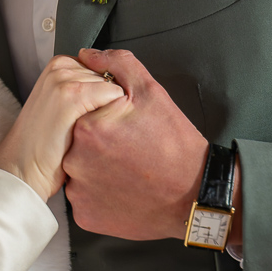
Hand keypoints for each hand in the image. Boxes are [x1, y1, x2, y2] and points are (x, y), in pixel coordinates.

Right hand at [0, 55, 123, 199]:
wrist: (23, 167)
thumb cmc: (45, 144)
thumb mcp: (63, 106)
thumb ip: (86, 89)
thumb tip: (121, 87)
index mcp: (59, 65)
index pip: (105, 68)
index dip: (105, 96)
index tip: (89, 116)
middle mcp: (61, 67)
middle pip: (111, 77)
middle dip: (108, 103)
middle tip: (85, 127)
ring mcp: (64, 80)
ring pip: (115, 86)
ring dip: (110, 111)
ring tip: (85, 131)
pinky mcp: (71, 95)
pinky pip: (113, 97)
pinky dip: (111, 118)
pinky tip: (90, 133)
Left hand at [62, 48, 208, 239]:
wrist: (196, 196)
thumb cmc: (175, 144)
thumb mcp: (151, 91)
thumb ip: (115, 64)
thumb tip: (86, 55)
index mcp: (88, 127)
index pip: (79, 113)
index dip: (102, 116)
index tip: (122, 127)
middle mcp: (76, 161)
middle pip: (75, 142)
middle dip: (98, 142)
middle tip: (127, 149)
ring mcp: (79, 192)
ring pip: (77, 170)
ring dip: (95, 167)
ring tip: (126, 168)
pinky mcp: (86, 215)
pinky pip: (83, 198)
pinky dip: (98, 194)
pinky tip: (122, 188)